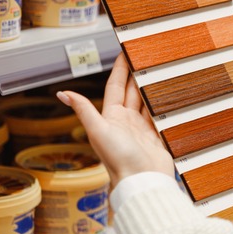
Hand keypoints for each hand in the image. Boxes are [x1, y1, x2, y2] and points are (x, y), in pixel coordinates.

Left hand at [56, 54, 174, 184]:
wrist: (143, 180)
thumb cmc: (119, 158)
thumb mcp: (98, 130)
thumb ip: (84, 110)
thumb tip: (62, 93)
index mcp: (112, 117)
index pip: (116, 87)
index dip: (120, 69)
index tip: (125, 53)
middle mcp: (127, 121)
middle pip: (133, 91)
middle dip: (138, 73)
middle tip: (145, 56)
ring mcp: (144, 129)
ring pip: (148, 101)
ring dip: (152, 86)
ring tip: (160, 70)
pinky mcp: (159, 136)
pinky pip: (162, 115)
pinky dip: (165, 104)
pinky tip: (171, 94)